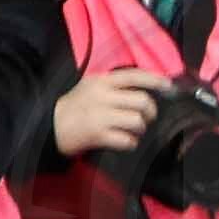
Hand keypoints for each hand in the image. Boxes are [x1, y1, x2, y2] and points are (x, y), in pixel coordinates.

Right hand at [51, 69, 166, 158]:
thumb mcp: (90, 87)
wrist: (49, 126)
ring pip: (138, 121)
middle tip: (146, 117)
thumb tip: (145, 90)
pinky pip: (127, 140)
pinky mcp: (97, 135)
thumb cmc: (75, 107)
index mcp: (101, 81)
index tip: (168, 86)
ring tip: (132, 130)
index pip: (133, 76)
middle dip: (150, 112)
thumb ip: (114, 86)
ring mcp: (100, 115)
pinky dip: (130, 142)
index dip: (154, 80)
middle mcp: (101, 95)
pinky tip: (123, 141)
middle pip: (142, 101)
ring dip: (140, 129)